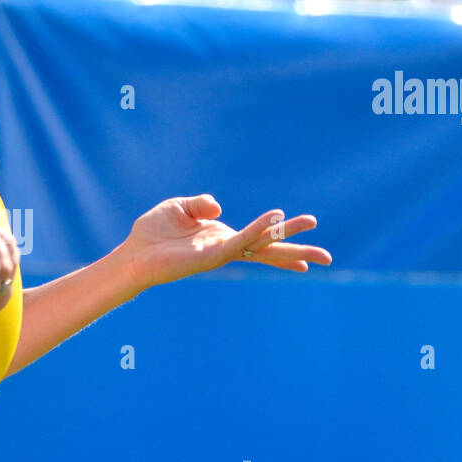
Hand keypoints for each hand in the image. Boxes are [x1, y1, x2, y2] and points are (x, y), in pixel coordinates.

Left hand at [121, 194, 331, 290]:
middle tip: (328, 257)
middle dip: (297, 252)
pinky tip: (275, 219)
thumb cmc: (154, 233)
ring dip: (286, 236)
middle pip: (268, 249)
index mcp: (222, 237)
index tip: (307, 240)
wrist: (134, 253)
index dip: (281, 238)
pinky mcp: (211, 256)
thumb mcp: (180, 207)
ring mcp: (221, 253)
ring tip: (310, 227)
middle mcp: (225, 247)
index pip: (259, 239)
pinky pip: (241, 241)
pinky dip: (259, 228)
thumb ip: (202, 204)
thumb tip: (219, 209)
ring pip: (261, 245)